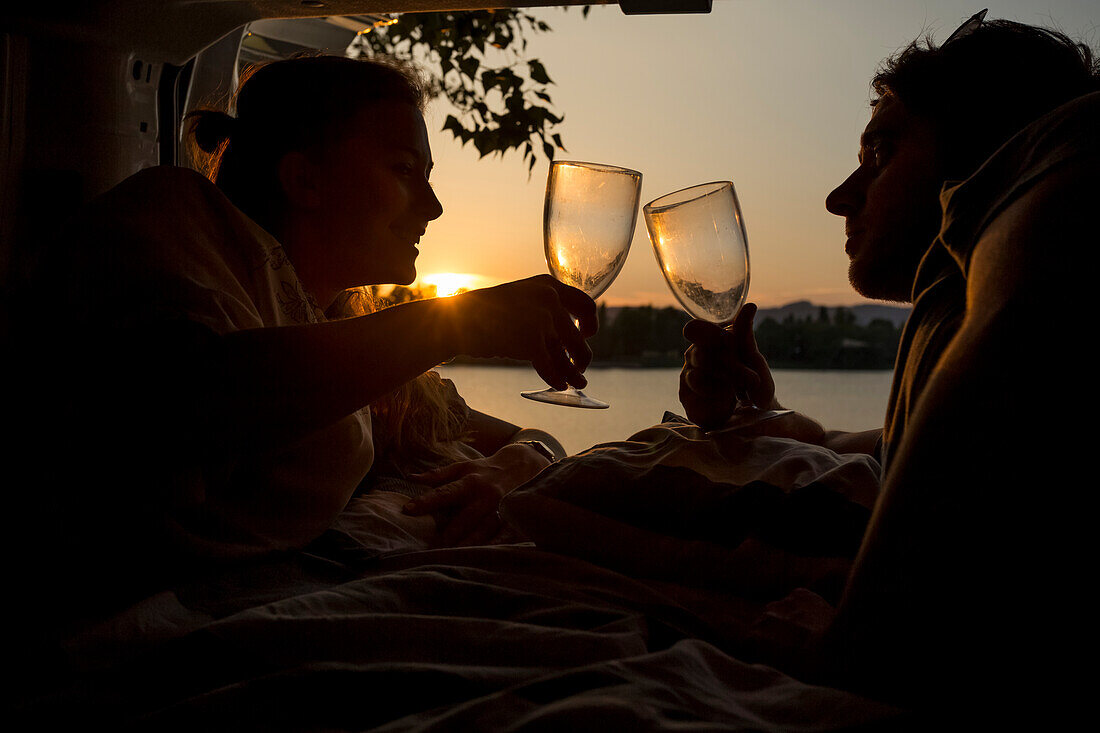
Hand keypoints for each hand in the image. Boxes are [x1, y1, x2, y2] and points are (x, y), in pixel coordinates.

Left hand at [402, 442, 551, 546]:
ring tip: (451, 560)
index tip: (407, 510)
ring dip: (467, 546)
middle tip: (429, 551)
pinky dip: (493, 548)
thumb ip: (438, 476)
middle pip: (464, 519)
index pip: (444, 493)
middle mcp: (485, 496)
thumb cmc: (486, 470)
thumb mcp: (463, 467)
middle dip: (447, 536)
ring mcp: (502, 509)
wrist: (524, 464)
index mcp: (470, 482)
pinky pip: (504, 538)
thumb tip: (410, 478)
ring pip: (483, 531)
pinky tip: (481, 559)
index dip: (426, 501)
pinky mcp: (515, 520)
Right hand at [447, 275, 596, 390]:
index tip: (587, 335)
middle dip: (583, 356)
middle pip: (579, 337)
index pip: (585, 303)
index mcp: (548, 285)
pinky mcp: (532, 342)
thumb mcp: (520, 298)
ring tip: (577, 383)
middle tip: (580, 368)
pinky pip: (552, 367)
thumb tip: (569, 339)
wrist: (457, 319)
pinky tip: (557, 386)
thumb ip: (544, 309)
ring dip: (574, 373)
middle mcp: (550, 299)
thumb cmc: (484, 313)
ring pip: (569, 355)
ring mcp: (542, 320)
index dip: (591, 323)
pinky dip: (556, 379)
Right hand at [679, 303, 777, 428]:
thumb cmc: (754, 385)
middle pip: (701, 354)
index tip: (728, 342)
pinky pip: (695, 396)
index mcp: (709, 342)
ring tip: (744, 393)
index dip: (707, 334)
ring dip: (725, 386)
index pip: (695, 330)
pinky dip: (716, 400)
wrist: (757, 419)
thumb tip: (749, 305)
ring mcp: (687, 377)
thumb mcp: (754, 359)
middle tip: (752, 380)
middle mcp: (694, 357)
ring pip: (697, 376)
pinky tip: (728, 404)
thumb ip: (745, 334)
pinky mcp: (686, 399)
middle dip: (730, 368)